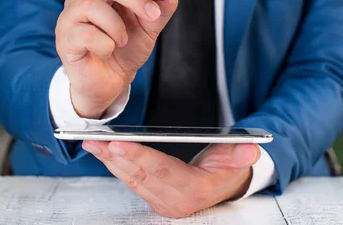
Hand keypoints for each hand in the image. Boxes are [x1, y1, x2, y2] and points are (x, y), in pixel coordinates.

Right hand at [55, 0, 177, 118]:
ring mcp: (70, 17)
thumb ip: (160, 10)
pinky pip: (84, 33)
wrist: (111, 81)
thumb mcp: (150, 28)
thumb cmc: (126, 48)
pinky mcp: (65, 40)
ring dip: (116, 24)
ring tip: (123, 40)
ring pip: (90, 3)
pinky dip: (105, 43)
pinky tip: (108, 50)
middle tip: (151, 15)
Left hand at [82, 141, 259, 217]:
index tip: (119, 143)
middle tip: (96, 140)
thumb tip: (249, 149)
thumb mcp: (240, 158)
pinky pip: (131, 180)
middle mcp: (175, 200)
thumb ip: (242, 153)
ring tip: (92, 143)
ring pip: (131, 179)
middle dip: (115, 157)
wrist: (226, 184)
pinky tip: (103, 152)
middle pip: (140, 176)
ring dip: (110, 160)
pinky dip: (115, 165)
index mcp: (195, 190)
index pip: (163, 171)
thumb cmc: (229, 168)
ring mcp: (162, 201)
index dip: (140, 157)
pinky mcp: (154, 196)